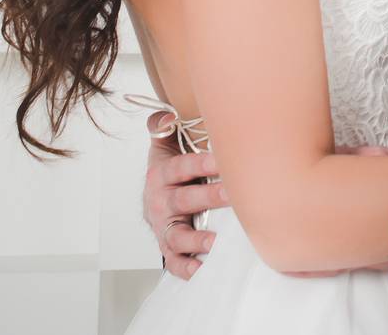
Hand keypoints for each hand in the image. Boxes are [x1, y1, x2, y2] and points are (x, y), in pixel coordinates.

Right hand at [141, 112, 223, 279]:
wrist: (155, 200)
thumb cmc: (169, 171)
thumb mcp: (163, 145)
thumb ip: (161, 127)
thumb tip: (166, 117)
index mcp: (161, 175)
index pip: (181, 168)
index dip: (200, 164)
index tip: (222, 160)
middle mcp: (161, 202)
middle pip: (184, 201)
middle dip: (208, 198)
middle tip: (232, 196)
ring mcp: (164, 227)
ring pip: (176, 235)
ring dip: (195, 240)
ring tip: (215, 242)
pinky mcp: (168, 247)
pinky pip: (174, 261)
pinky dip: (186, 268)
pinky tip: (202, 270)